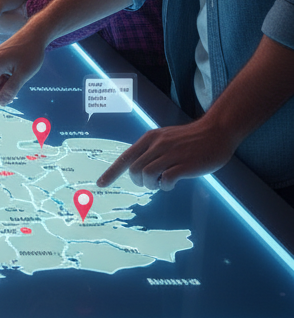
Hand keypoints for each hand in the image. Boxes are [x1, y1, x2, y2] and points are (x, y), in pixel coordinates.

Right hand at [0, 22, 47, 108]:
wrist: (34, 34)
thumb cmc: (31, 52)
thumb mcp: (26, 72)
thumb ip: (12, 88)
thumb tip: (1, 103)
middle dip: (0, 91)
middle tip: (17, 82)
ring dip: (5, 84)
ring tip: (18, 73)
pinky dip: (6, 79)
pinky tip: (16, 70)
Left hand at [96, 120, 237, 191]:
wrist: (216, 131)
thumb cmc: (191, 139)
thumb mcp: (166, 138)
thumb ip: (152, 150)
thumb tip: (140, 168)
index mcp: (150, 138)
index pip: (125, 157)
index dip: (111, 173)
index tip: (100, 184)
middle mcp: (156, 145)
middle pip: (134, 169)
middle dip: (138, 181)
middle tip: (151, 183)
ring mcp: (170, 154)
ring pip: (146, 174)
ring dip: (151, 185)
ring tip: (161, 184)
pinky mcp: (184, 164)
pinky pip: (166, 180)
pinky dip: (165, 186)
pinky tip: (172, 184)